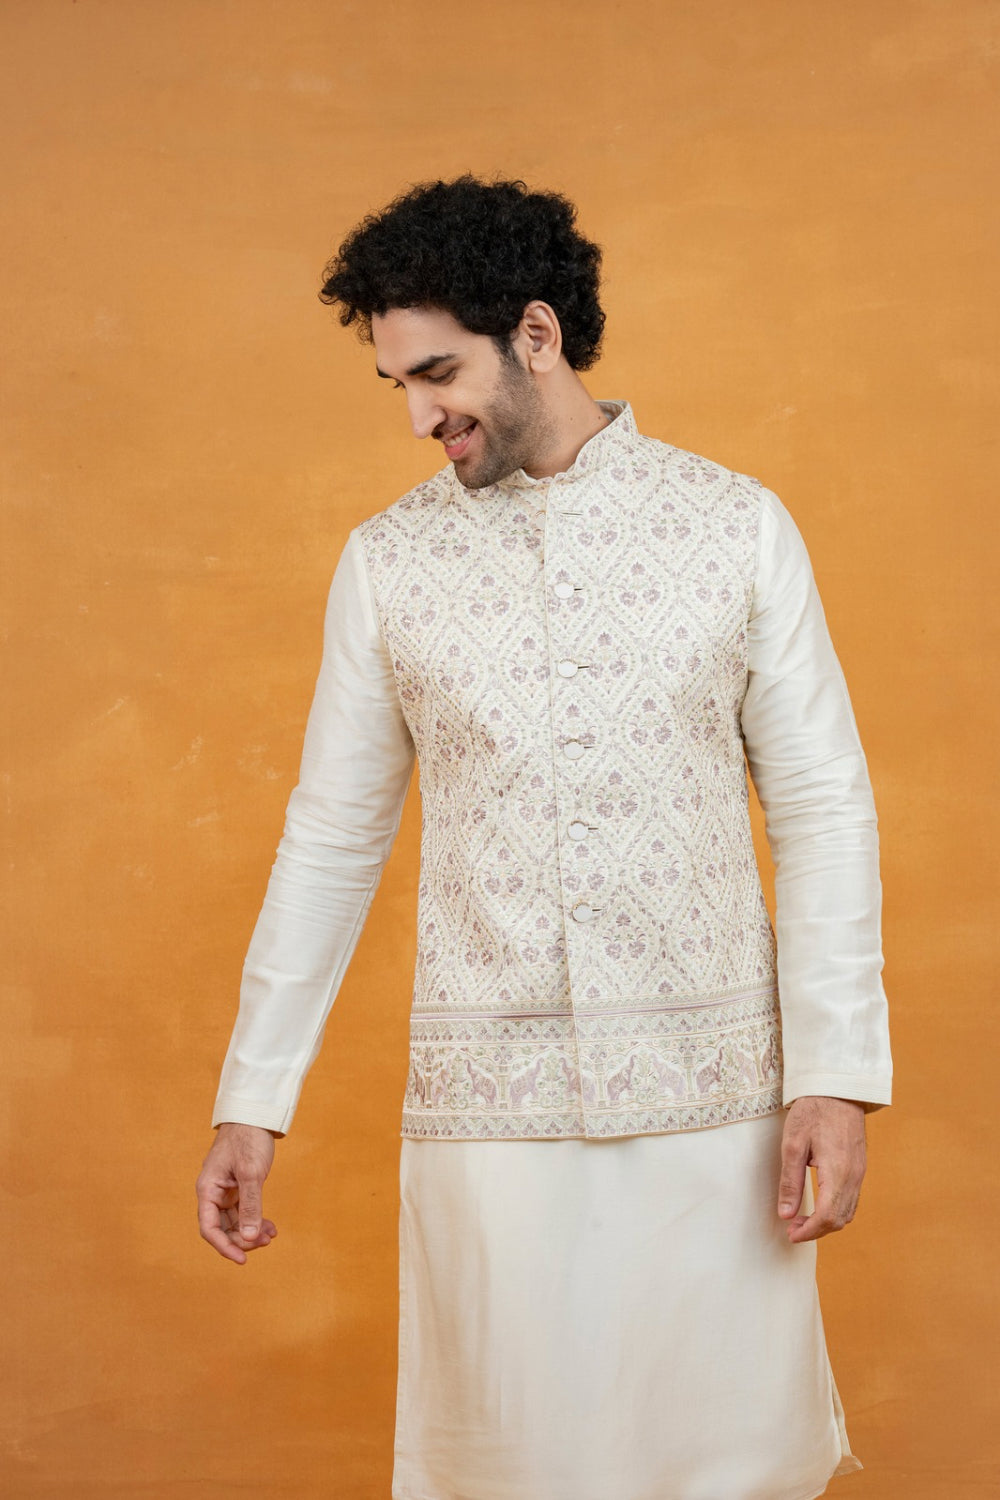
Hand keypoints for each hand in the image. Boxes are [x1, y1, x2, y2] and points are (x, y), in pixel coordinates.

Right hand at [197, 1122, 277, 1264]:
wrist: (255, 1115)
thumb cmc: (248, 1139)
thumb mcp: (251, 1173)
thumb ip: (250, 1206)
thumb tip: (248, 1238)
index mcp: (207, 1189)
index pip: (209, 1228)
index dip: (224, 1246)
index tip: (242, 1259)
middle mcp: (213, 1192)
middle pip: (222, 1228)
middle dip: (242, 1238)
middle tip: (265, 1242)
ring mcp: (226, 1190)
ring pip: (235, 1221)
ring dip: (251, 1231)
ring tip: (271, 1235)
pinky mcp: (238, 1186)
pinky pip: (244, 1211)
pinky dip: (256, 1219)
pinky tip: (270, 1227)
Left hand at [777, 1096, 865, 1243]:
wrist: (837, 1088)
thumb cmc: (812, 1112)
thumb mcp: (793, 1145)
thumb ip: (790, 1182)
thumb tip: (786, 1214)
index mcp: (838, 1171)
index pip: (827, 1217)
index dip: (808, 1232)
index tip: (790, 1234)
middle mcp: (854, 1176)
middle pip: (840, 1219)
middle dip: (816, 1231)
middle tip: (791, 1228)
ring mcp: (860, 1172)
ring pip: (848, 1212)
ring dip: (826, 1222)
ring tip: (801, 1218)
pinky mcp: (860, 1167)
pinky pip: (852, 1199)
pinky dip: (836, 1210)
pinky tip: (818, 1205)